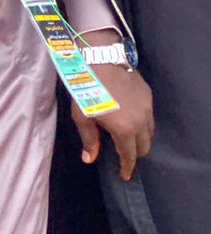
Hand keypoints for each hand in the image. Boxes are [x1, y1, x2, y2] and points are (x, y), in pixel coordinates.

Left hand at [71, 48, 154, 180]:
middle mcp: (141, 121)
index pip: (130, 155)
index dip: (128, 168)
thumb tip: (89, 159)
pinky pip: (150, 117)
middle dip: (136, 154)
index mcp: (125, 129)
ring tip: (130, 141)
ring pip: (150, 132)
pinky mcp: (148, 95)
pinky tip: (133, 122)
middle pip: (145, 146)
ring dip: (141, 139)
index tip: (125, 175)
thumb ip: (89, 139)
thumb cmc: (87, 88)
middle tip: (126, 158)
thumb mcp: (82, 116)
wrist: (100, 58)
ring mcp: (147, 107)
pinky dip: (143, 124)